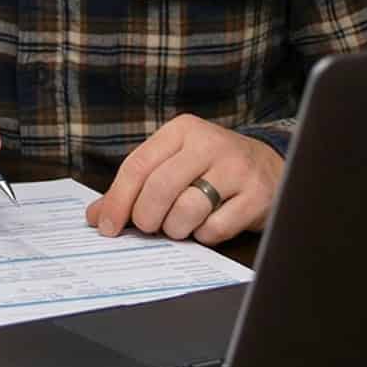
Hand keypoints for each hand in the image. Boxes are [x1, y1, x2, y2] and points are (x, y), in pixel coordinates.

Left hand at [85, 114, 282, 245]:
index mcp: (182, 130)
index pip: (138, 166)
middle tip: (148, 227)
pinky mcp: (257, 195)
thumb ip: (135, 187)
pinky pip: (216, 228)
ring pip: (187, 210)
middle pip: (160, 188)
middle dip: (146, 217)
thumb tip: (97, 216)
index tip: (106, 226)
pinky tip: (208, 226)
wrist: (270, 166)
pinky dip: (205, 235)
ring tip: (180, 225)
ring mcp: (236, 169)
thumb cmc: (210, 167)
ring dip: (176, 228)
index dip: (118, 200)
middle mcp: (209, 144)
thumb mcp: (173, 164)